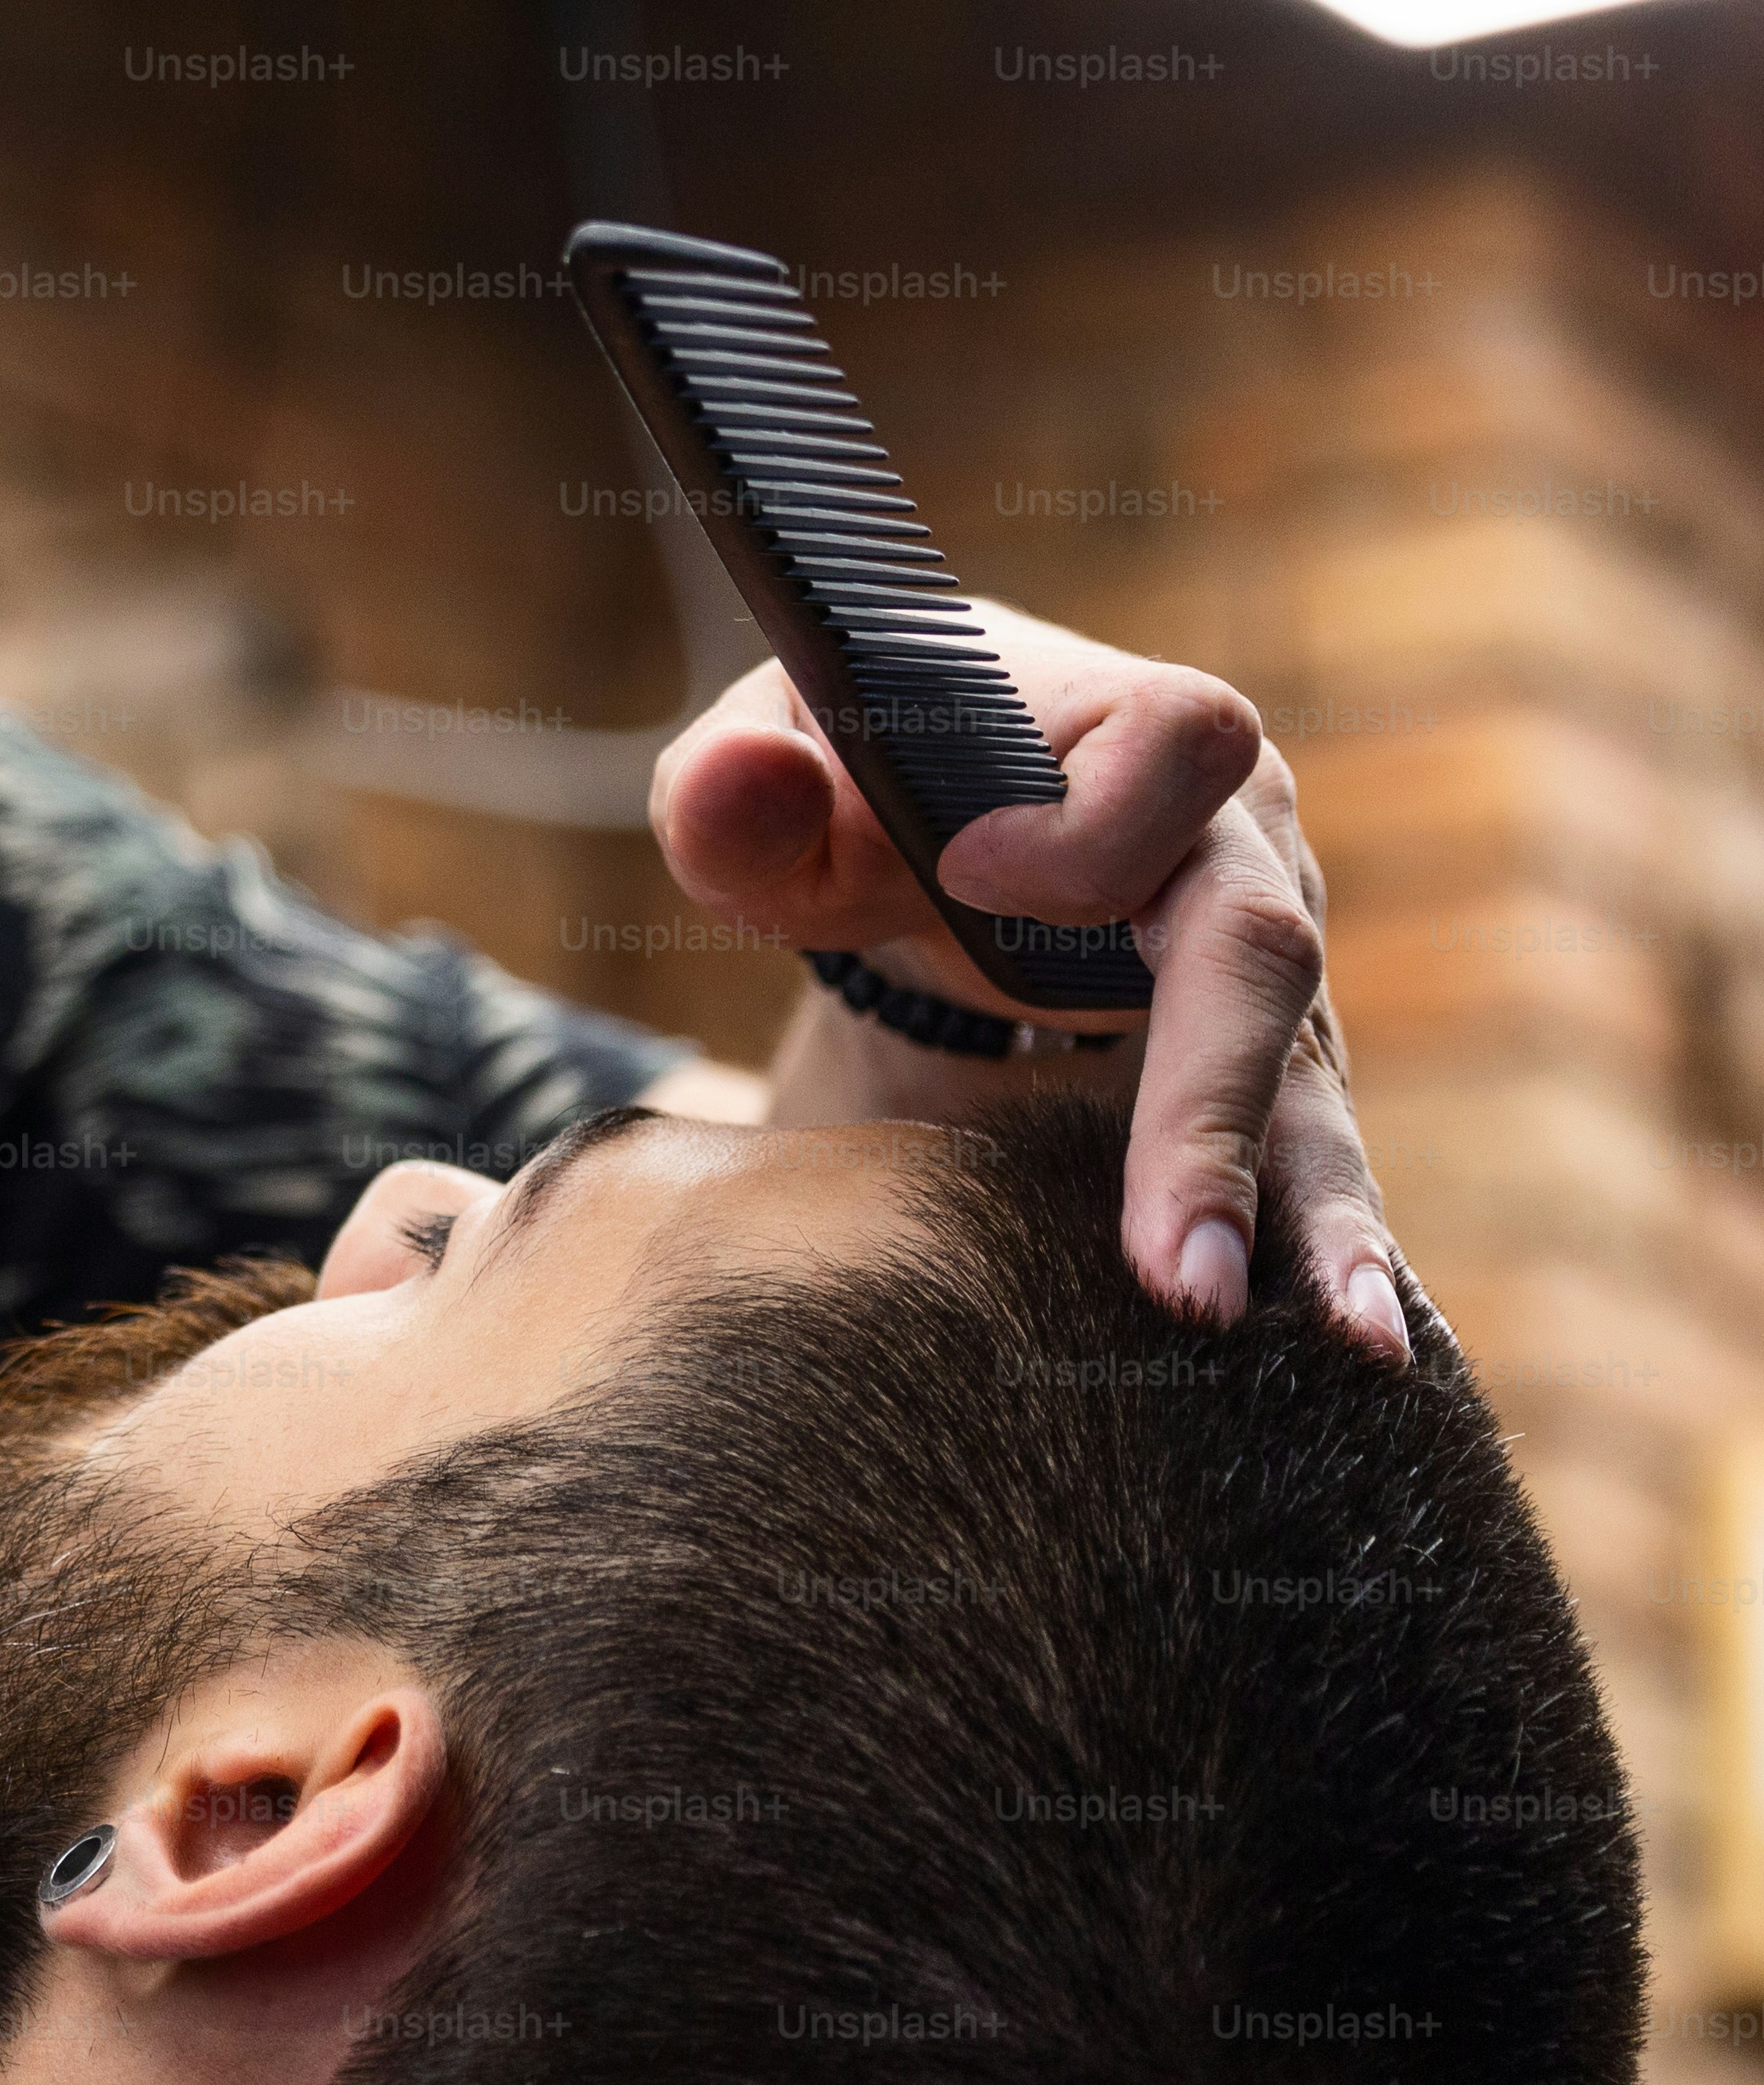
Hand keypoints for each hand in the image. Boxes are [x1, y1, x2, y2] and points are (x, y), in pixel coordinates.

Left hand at [649, 600, 1407, 1357]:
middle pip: (1258, 953)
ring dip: (1315, 1219)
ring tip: (1346, 1345)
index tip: (970, 876)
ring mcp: (1263, 964)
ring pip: (1312, 1082)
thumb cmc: (856, 777)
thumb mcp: (773, 759)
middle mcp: (1235, 842)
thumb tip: (736, 786)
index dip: (1088, 824)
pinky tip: (1351, 1354)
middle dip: (1211, 1117)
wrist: (929, 816)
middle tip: (1173, 1273)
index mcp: (1134, 729)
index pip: (1175, 744)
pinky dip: (1321, 1253)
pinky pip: (1304, 1158)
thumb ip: (732, 785)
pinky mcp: (1262, 1067)